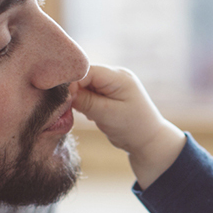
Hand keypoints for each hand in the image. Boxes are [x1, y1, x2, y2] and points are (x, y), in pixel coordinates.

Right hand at [71, 64, 185, 187]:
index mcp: (118, 76)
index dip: (72, 82)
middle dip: (75, 91)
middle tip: (71, 108)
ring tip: (86, 114)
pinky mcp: (108, 95)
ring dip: (79, 99)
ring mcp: (112, 85)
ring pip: (85, 86)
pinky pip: (89, 93)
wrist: (149, 141)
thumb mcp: (107, 115)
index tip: (64, 100)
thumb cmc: (132, 128)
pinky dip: (85, 103)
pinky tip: (90, 116)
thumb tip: (64, 92)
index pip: (86, 71)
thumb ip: (85, 101)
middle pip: (84, 76)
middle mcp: (115, 76)